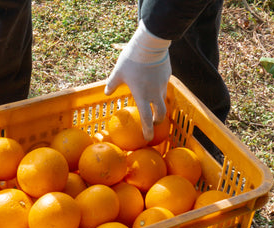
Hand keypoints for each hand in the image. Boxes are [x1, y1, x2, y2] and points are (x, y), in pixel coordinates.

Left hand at [105, 20, 171, 140]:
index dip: (148, 130)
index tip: (148, 139)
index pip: (146, 119)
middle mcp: (154, 93)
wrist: (150, 43)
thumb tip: (106, 93)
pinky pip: (164, 84)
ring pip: (163, 99)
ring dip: (159, 105)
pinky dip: (159, 88)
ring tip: (154, 104)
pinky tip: (154, 81)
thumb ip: (112, 84)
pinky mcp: (167, 74)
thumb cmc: (131, 60)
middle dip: (158, 120)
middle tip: (154, 123)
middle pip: (161, 113)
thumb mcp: (118, 73)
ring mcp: (163, 84)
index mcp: (142, 96)